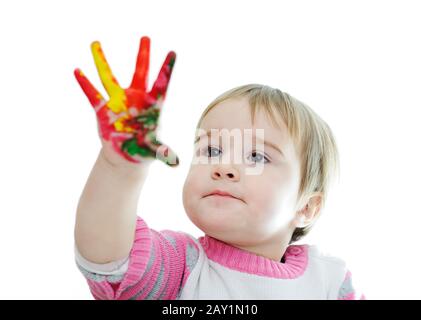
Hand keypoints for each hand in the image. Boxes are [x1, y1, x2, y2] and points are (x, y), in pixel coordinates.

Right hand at [74, 36, 178, 166]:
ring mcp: (118, 103)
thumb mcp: (154, 151)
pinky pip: (93, 94)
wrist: (127, 156)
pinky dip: (85, 84)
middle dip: (143, 56)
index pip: (162, 84)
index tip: (173, 52)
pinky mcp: (103, 111)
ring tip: (95, 43)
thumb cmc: (143, 151)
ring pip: (109, 78)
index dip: (167, 69)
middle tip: (146, 37)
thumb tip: (175, 162)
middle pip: (140, 73)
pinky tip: (78, 71)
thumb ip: (164, 153)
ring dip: (102, 61)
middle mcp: (136, 99)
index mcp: (152, 106)